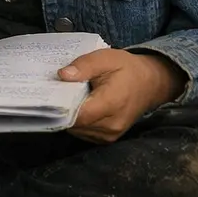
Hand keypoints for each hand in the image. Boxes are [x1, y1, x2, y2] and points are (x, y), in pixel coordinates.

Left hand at [60, 49, 185, 142]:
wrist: (150, 84)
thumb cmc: (127, 69)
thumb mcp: (106, 58)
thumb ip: (84, 66)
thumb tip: (62, 75)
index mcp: (112, 104)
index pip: (78, 115)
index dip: (60, 106)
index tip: (46, 94)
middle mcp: (111, 125)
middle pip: (75, 124)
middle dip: (61, 110)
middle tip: (51, 93)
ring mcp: (110, 135)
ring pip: (77, 130)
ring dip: (68, 116)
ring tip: (64, 98)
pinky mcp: (108, 138)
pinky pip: (84, 132)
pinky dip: (76, 121)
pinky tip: (75, 106)